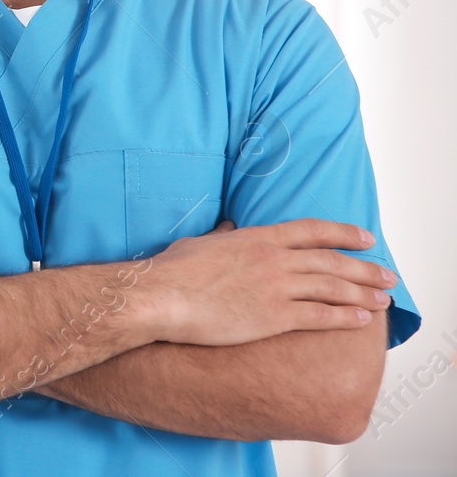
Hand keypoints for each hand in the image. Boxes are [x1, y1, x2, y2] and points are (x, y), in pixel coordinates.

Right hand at [137, 218, 395, 346]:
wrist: (161, 297)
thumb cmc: (173, 271)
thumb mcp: (199, 243)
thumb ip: (221, 236)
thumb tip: (228, 227)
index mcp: (256, 238)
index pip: (311, 231)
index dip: (343, 233)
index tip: (365, 238)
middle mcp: (273, 260)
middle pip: (331, 261)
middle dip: (364, 268)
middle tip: (386, 275)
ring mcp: (275, 288)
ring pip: (332, 288)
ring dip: (362, 294)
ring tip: (383, 300)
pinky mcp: (273, 317)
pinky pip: (319, 316)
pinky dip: (344, 317)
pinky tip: (361, 320)